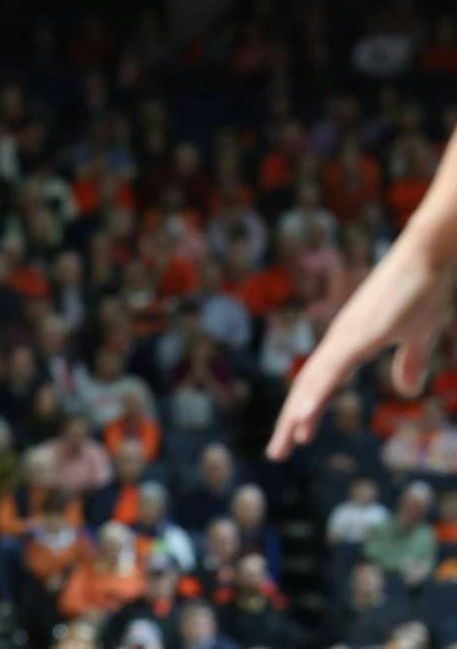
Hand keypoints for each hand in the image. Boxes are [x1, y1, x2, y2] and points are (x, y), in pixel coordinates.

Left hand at [268, 237, 453, 459]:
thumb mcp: (419, 335)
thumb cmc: (426, 289)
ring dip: (299, 412)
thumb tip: (405, 389)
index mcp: (351, 342)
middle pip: (308, 385)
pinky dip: (317, 392)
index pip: (321, 382)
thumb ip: (409, 361)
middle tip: (276, 453)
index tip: (296, 438)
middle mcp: (340, 339)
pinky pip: (334, 368)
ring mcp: (347, 335)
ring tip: (286, 442)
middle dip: (292, 420)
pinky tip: (304, 413)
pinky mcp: (360, 332)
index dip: (307, 409)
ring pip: (315, 380)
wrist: (432, 255)